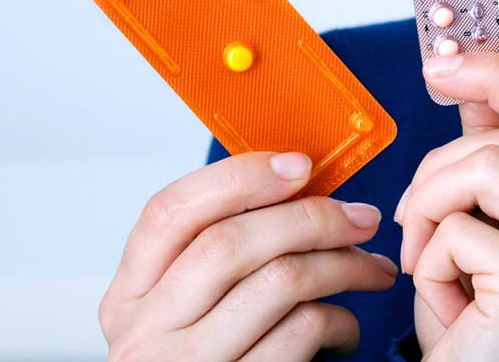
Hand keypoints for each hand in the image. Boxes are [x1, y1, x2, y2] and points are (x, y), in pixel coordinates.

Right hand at [98, 150, 398, 359]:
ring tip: (371, 269)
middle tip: (360, 218)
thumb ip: (216, 255)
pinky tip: (345, 326)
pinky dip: (340, 321)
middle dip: (312, 217)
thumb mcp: (183, 311)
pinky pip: (302, 333)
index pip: (169, 212)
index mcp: (128, 297)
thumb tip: (296, 184)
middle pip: (232, 242)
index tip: (300, 165)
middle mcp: (146, 334)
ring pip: (280, 282)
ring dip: (342, 265)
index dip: (239, 177)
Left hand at [395, 50, 498, 360]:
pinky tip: (444, 296)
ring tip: (424, 254)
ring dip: (432, 205)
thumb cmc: (492, 317)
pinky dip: (432, 257)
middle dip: (446, 164)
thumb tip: (469, 74)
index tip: (443, 63)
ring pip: (491, 166)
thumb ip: (498, 151)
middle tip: (413, 213)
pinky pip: (463, 229)